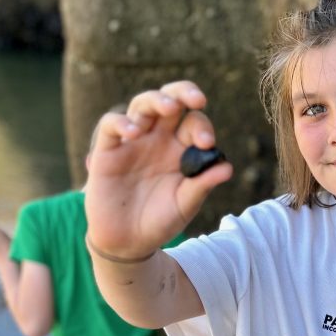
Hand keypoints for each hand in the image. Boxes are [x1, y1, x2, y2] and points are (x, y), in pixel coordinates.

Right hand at [84, 81, 232, 259]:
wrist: (128, 243)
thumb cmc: (159, 222)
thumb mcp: (185, 205)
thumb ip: (203, 185)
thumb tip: (228, 168)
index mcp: (181, 149)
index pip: (194, 123)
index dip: (202, 126)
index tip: (207, 142)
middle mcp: (158, 139)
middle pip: (171, 101)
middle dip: (185, 93)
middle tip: (198, 100)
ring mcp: (132, 142)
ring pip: (143, 105)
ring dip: (157, 100)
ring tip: (170, 107)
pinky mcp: (107, 151)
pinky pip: (111, 126)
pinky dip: (121, 123)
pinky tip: (134, 133)